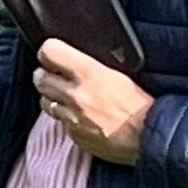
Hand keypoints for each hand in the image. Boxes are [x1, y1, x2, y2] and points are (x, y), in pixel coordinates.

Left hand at [33, 39, 153, 164]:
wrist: (147, 135)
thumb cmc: (140, 104)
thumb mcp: (119, 74)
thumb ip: (93, 66)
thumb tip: (76, 60)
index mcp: (90, 73)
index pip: (50, 53)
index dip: (47, 52)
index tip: (49, 54)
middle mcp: (76, 94)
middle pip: (40, 78)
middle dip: (43, 74)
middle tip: (50, 74)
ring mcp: (72, 116)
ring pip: (44, 101)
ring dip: (50, 96)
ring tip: (62, 95)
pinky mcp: (73, 134)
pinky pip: (59, 122)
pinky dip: (64, 117)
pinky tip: (76, 115)